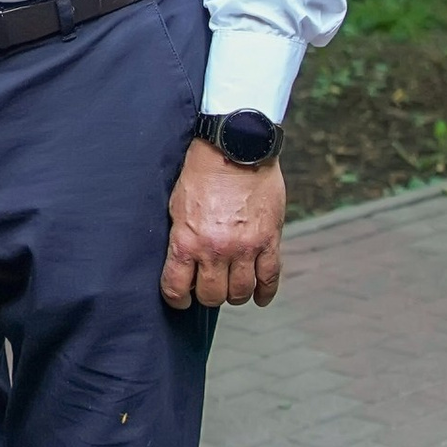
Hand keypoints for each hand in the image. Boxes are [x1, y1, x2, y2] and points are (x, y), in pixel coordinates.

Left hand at [161, 138, 284, 311]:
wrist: (235, 147)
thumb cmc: (201, 172)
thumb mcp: (177, 206)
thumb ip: (181, 238)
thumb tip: (182, 265)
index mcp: (187, 241)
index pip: (176, 289)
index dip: (177, 299)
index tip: (181, 298)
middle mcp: (215, 249)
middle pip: (212, 295)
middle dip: (208, 294)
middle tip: (209, 285)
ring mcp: (245, 247)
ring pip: (240, 292)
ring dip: (234, 294)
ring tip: (232, 286)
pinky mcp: (269, 240)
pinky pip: (270, 278)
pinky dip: (265, 293)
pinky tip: (259, 297)